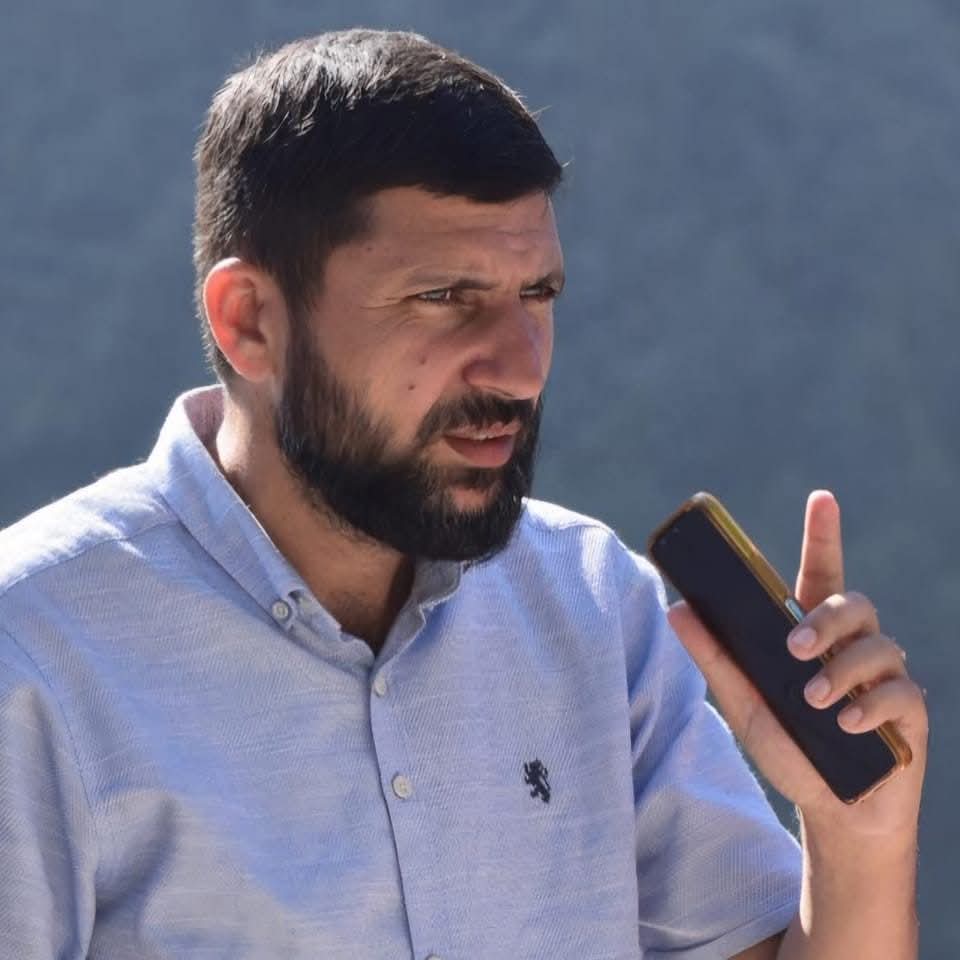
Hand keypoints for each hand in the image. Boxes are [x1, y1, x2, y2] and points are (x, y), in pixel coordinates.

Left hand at [668, 490, 926, 834]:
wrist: (833, 810)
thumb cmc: (790, 749)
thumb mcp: (743, 702)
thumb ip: (715, 656)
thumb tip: (677, 608)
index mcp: (813, 633)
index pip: (821, 573)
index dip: (824, 534)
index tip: (822, 498)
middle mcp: (852, 645)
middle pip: (852, 602)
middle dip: (825, 619)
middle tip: (794, 649)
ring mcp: (883, 675)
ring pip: (878, 644)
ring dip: (841, 670)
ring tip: (813, 700)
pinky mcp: (907, 710)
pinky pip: (899, 692)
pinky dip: (869, 705)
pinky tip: (846, 723)